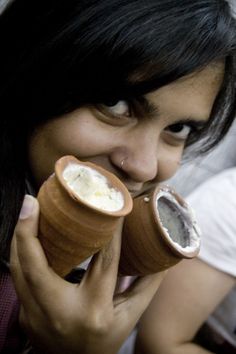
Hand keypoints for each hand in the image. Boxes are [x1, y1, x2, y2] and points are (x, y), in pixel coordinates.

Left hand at [10, 195, 164, 353]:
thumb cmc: (105, 340)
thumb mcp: (130, 317)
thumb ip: (147, 285)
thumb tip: (165, 255)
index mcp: (96, 312)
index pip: (104, 262)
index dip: (108, 231)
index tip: (106, 204)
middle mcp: (62, 314)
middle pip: (38, 266)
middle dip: (31, 230)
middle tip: (34, 200)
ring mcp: (38, 317)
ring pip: (20, 270)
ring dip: (20, 237)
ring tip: (28, 209)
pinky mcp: (26, 315)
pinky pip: (19, 277)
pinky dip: (20, 253)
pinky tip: (25, 234)